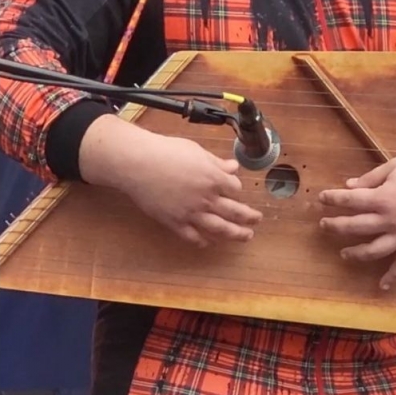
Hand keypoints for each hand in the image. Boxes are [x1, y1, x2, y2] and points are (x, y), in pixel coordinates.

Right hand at [79, 114, 261, 245]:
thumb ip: (217, 162)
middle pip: (234, 211)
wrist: (138, 164)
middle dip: (249, 218)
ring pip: (219, 228)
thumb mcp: (197, 151)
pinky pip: (192, 236)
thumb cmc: (166, 152)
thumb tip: (234, 166)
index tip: (235, 189)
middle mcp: (206, 198)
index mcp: (214, 178)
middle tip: (257, 220)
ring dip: (235, 234)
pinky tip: (208, 243)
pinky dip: (202, 241)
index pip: (235, 188)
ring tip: (246, 237)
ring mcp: (191, 213)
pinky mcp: (174, 222)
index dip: (236, 188)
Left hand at [318, 144, 395, 289]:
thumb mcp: (395, 167)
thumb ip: (371, 178)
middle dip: (336, 226)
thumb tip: (349, 185)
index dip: (333, 199)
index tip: (322, 198)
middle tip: (323, 225)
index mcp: (383, 198)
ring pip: (374, 250)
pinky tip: (381, 286)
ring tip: (343, 253)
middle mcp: (391, 220)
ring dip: (356, 254)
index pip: (351, 200)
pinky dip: (392, 277)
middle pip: (356, 227)